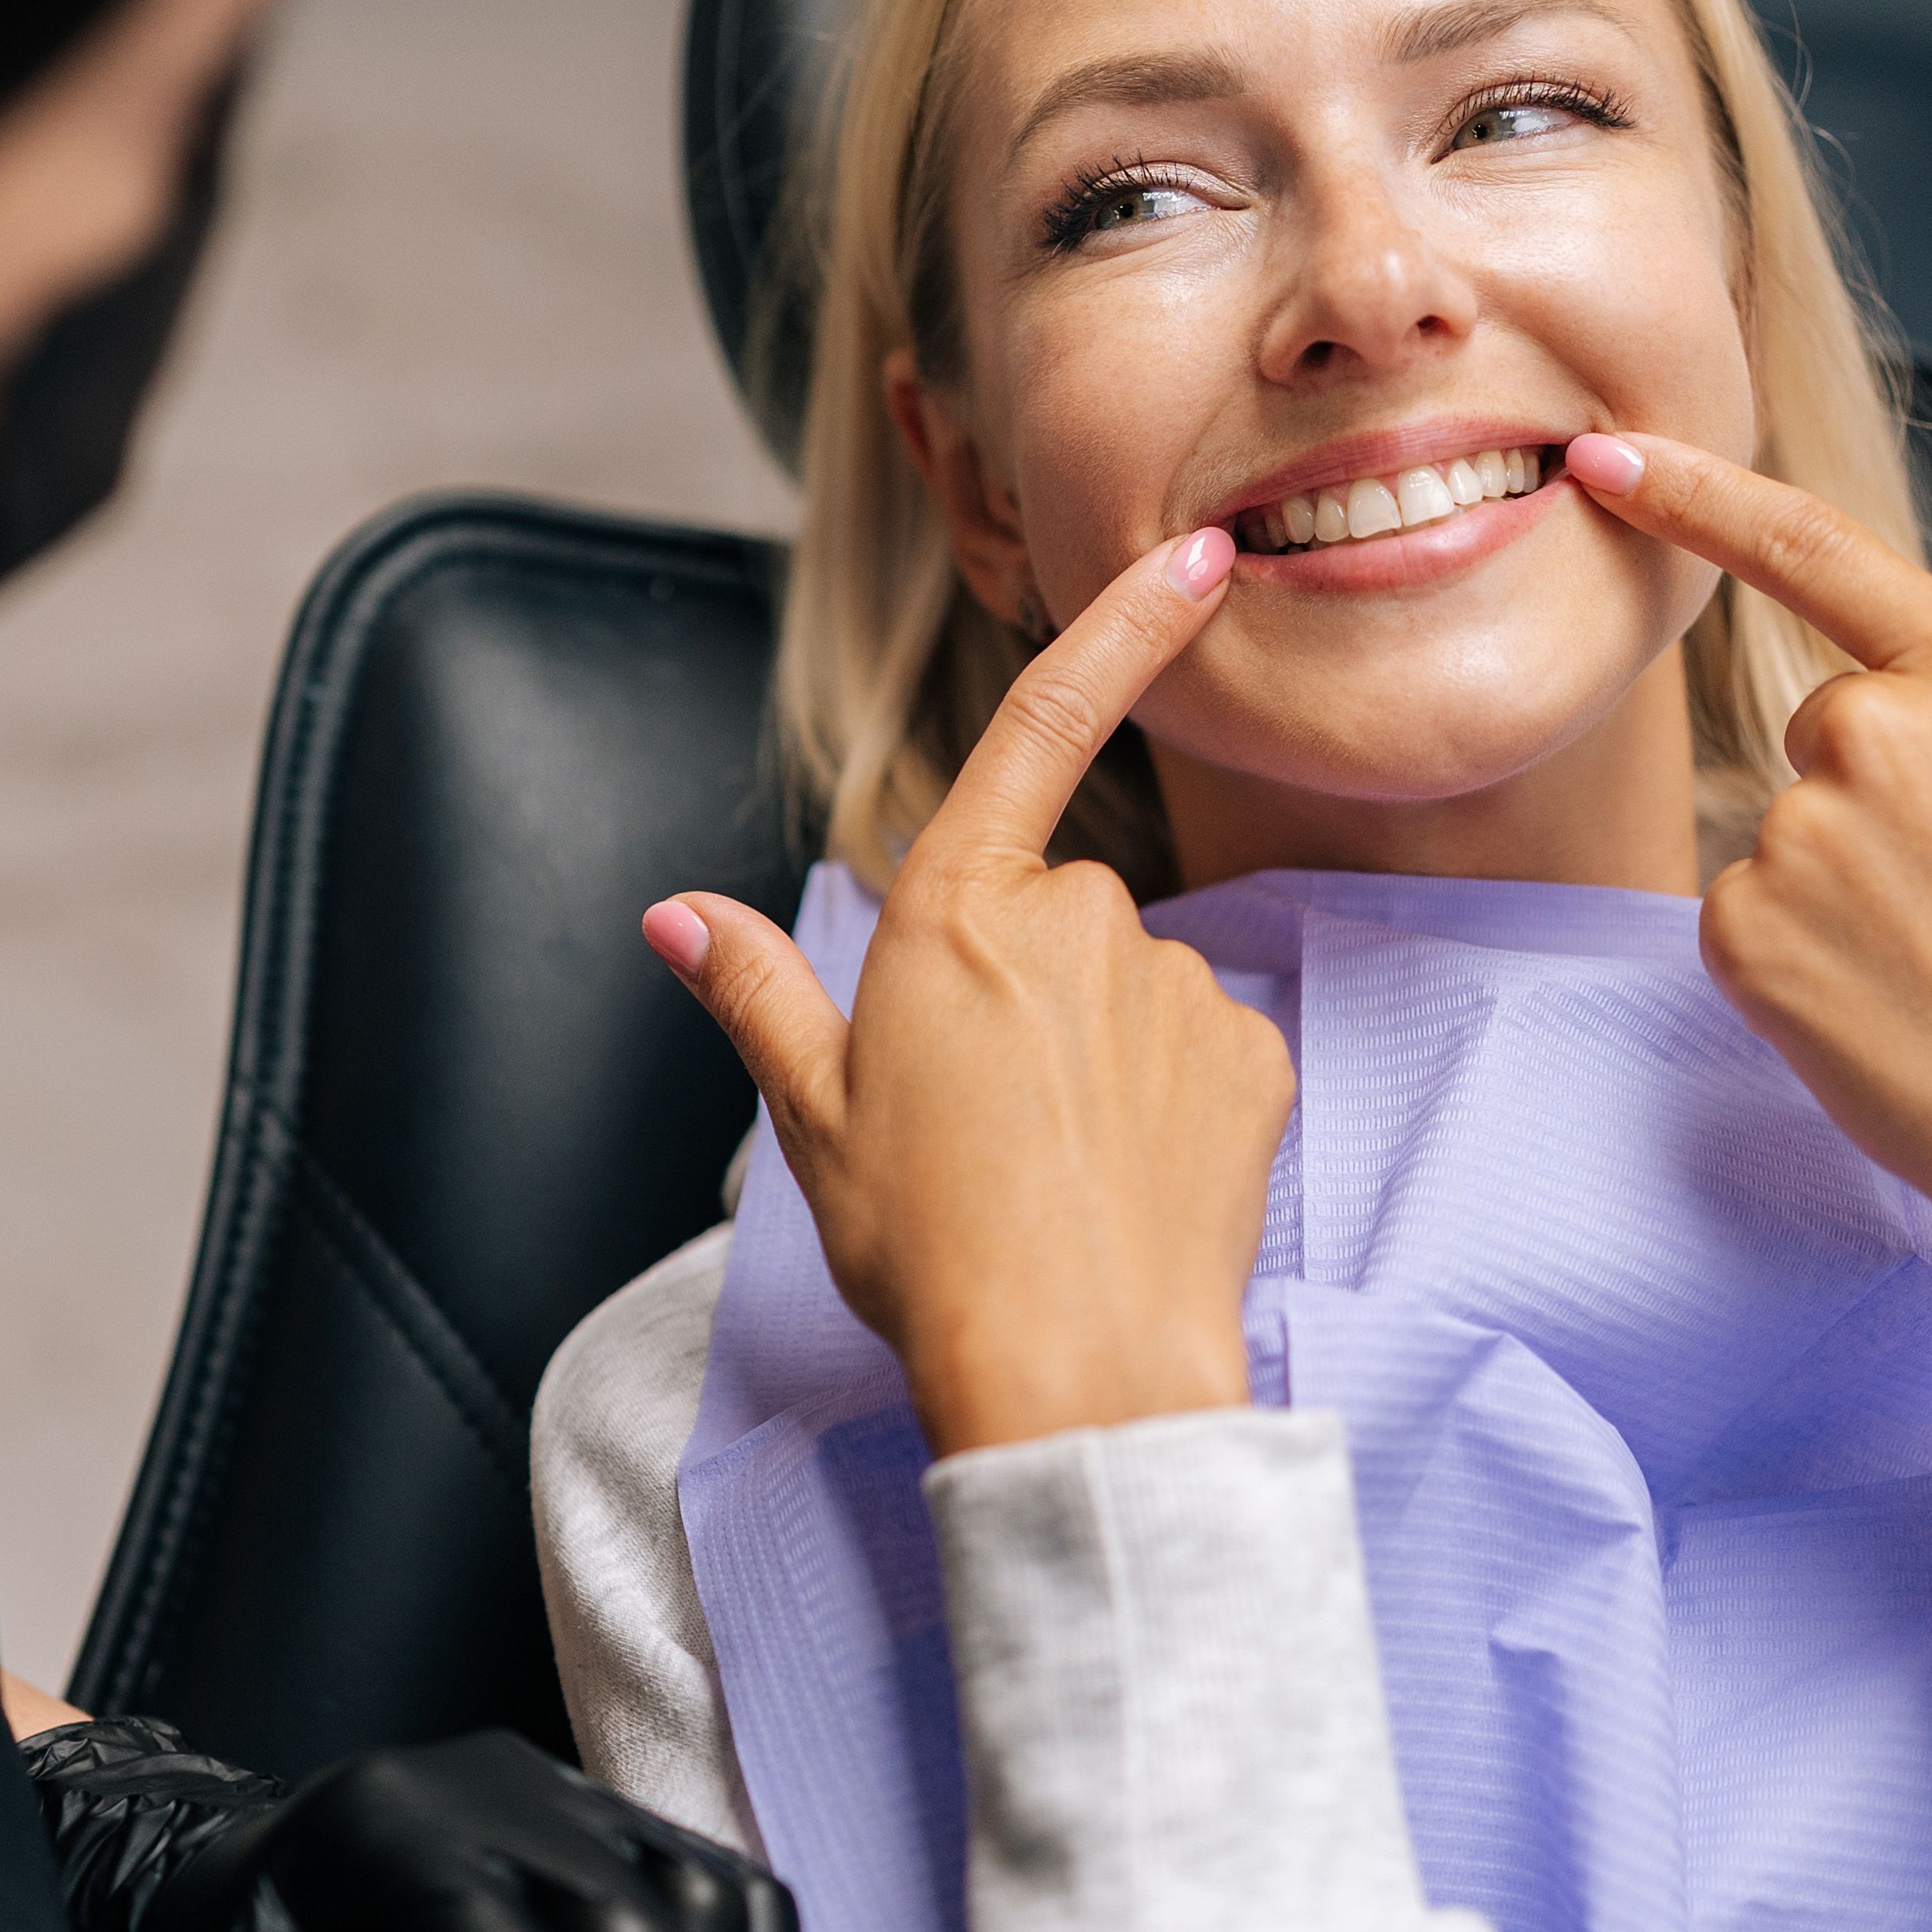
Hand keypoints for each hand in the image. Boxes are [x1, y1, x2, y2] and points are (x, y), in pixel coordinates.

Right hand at [645, 527, 1290, 1454]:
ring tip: (1051, 1173)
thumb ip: (758, 994)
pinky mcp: (1251, 1058)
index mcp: (954, 917)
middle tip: (979, 1121)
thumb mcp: (813, 1118)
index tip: (1201, 559)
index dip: (1124, 629)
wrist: (1077, 1372)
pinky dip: (1167, 1106)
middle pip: (1053, 912)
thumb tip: (680, 917)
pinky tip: (1129, 1186)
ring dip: (1095, 1054)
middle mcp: (1077, 923)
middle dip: (1024, 989)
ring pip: (1127, 989)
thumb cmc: (929, 1249)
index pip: (1043, 726)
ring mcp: (1173, 989)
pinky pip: (1199, 1054)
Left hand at [1561, 431, 1931, 1384]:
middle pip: (1826, 726)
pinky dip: (1800, 963)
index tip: (1605, 456)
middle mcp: (1876, 733)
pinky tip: (1890, 1007)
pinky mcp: (1744, 936)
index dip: (1693, 492)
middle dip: (1884, 798)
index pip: (1810, 548)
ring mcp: (1802, 836)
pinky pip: (1745, 918)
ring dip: (1847, 886)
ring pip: (1787, 828)